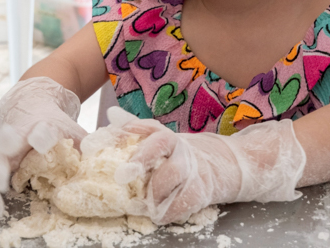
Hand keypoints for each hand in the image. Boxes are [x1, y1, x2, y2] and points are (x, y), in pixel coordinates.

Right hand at [0, 77, 86, 218]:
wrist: (29, 105)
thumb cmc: (53, 123)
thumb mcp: (70, 128)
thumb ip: (84, 144)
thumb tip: (100, 163)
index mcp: (41, 124)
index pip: (41, 129)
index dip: (43, 136)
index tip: (44, 142)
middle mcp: (19, 134)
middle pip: (11, 141)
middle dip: (9, 151)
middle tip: (8, 166)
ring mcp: (4, 148)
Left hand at [110, 108, 305, 224]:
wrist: (233, 164)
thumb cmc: (190, 155)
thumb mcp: (165, 139)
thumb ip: (139, 131)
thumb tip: (111, 114)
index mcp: (167, 135)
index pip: (143, 128)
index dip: (121, 134)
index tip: (96, 144)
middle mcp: (180, 148)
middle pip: (157, 146)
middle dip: (138, 159)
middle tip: (120, 175)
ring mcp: (194, 168)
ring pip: (169, 176)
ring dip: (154, 191)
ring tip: (145, 201)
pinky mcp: (204, 190)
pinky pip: (182, 204)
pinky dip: (168, 212)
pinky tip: (161, 214)